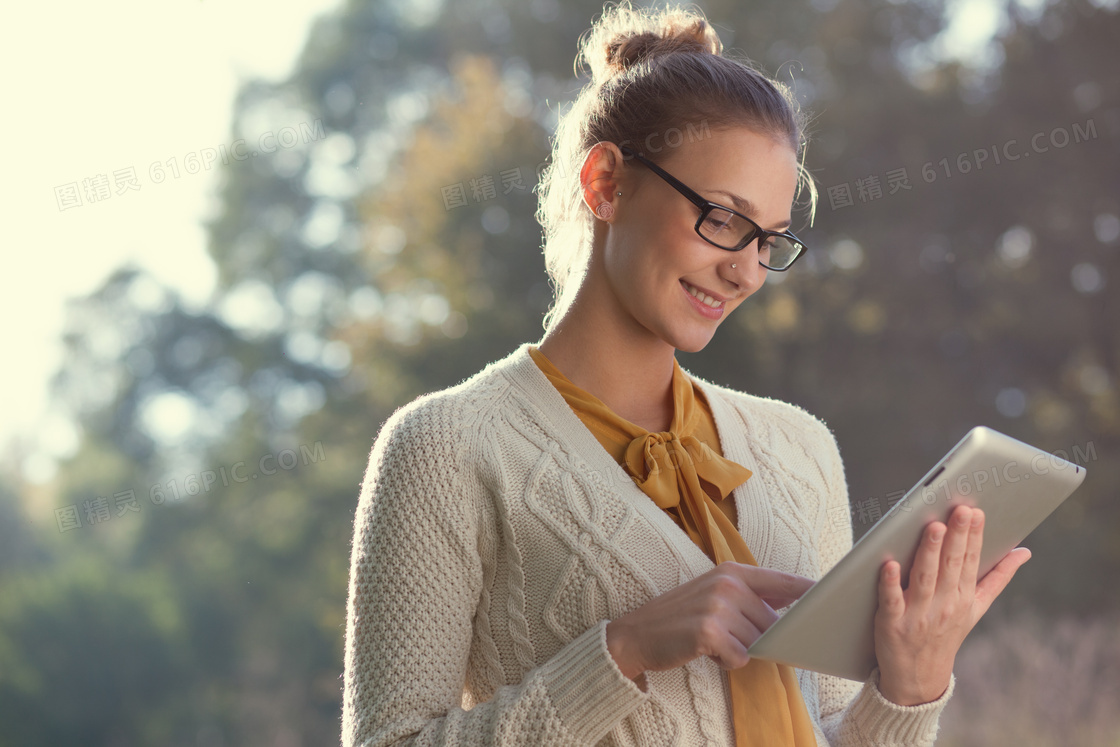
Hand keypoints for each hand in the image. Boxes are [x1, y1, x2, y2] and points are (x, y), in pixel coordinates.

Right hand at [605, 562, 815, 679]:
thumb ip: (749, 597)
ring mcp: (718, 607)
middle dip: (758, 636)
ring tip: (714, 642)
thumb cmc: (680, 617)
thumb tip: (790, 609)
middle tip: (729, 636)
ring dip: (740, 650)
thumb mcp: (713, 593)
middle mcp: (727, 585)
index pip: (782, 581)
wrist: (637, 634)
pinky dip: (729, 661)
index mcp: (731, 572)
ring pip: (758, 641)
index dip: (808, 590)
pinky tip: (709, 652)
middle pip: (771, 621)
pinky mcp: (710, 632)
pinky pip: (740, 656)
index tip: (831, 595)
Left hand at [873, 504, 1031, 705]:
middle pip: (950, 564)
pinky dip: (890, 582)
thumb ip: (997, 578)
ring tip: (934, 527)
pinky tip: (888, 563)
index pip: (970, 560)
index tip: (976, 511)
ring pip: (924, 577)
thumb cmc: (946, 632)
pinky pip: (891, 599)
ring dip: (929, 552)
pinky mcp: (891, 622)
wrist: (918, 675)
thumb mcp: (976, 608)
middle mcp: (944, 604)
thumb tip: (1024, 552)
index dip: (973, 535)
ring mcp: (917, 614)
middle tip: (960, 509)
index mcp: (963, 596)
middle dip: (956, 536)